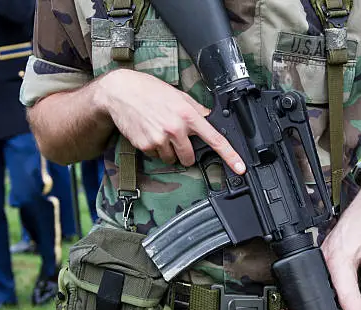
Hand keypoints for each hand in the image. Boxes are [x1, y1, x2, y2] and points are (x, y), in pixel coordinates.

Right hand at [96, 69, 244, 173]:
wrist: (120, 92)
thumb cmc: (150, 91)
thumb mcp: (178, 96)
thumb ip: (196, 111)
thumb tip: (210, 120)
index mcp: (188, 115)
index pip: (215, 139)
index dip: (230, 155)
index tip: (240, 167)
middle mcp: (176, 128)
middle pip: (189, 157)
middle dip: (184, 152)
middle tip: (175, 138)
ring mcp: (160, 138)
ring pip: (172, 159)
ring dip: (168, 151)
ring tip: (158, 131)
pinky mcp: (145, 145)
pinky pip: (156, 156)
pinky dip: (154, 149)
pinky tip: (148, 132)